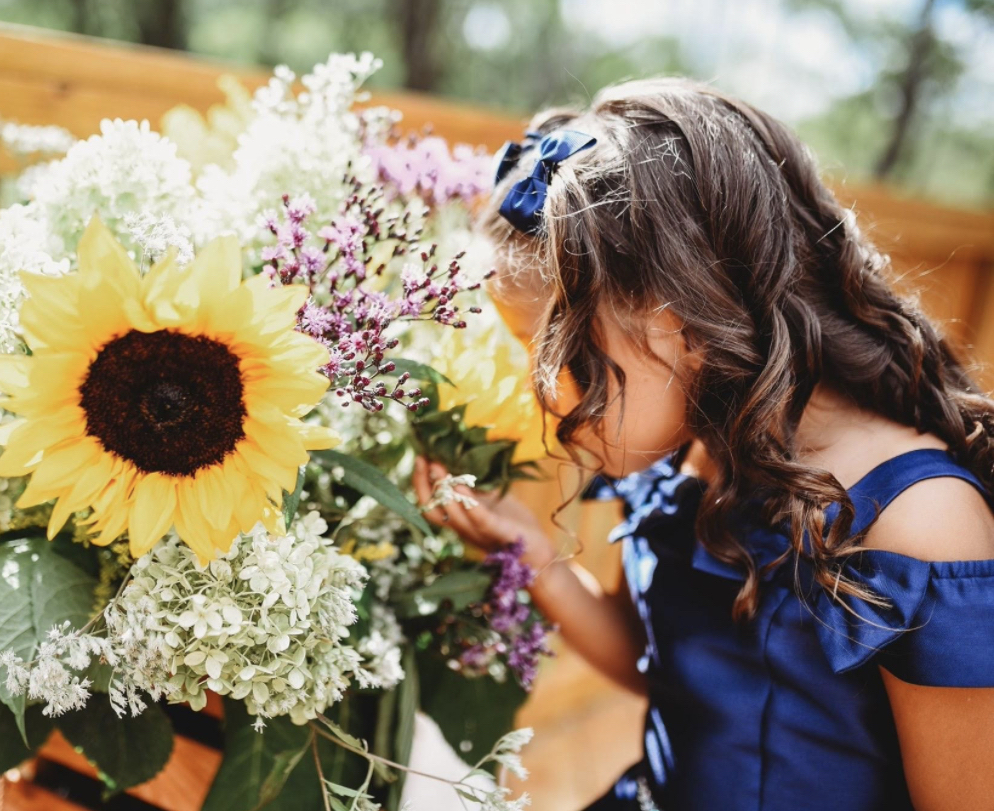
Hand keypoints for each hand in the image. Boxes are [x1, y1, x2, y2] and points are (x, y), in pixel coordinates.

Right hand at [412, 457, 556, 570]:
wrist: (538, 551)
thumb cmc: (514, 523)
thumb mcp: (492, 500)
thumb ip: (477, 488)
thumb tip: (463, 459)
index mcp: (461, 519)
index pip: (431, 503)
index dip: (421, 482)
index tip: (420, 458)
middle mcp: (464, 528)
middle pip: (432, 510)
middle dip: (422, 484)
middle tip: (421, 458)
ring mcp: (479, 532)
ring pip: (451, 515)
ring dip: (442, 490)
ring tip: (437, 466)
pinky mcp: (499, 532)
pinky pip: (480, 520)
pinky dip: (470, 506)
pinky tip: (462, 488)